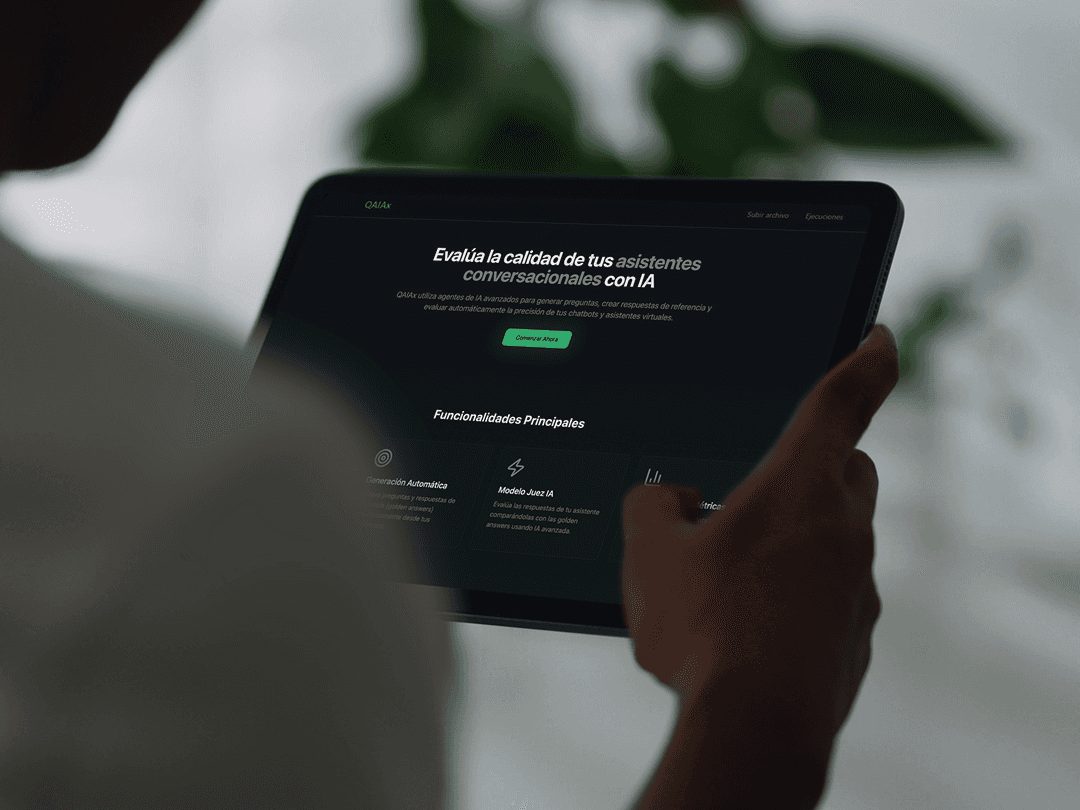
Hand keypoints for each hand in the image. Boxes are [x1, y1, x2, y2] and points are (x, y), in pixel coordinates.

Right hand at [621, 323, 898, 739]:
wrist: (755, 728)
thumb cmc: (707, 633)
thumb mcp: (649, 556)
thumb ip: (651, 506)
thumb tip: (668, 500)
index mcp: (798, 487)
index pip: (846, 398)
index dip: (868, 356)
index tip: (880, 335)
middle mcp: (842, 528)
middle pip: (845, 469)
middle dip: (811, 464)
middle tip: (756, 488)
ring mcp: (856, 585)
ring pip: (837, 535)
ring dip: (797, 536)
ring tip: (734, 571)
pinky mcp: (853, 633)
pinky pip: (831, 591)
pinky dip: (800, 590)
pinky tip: (751, 621)